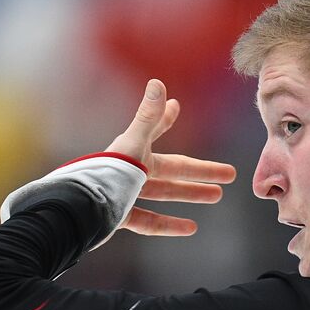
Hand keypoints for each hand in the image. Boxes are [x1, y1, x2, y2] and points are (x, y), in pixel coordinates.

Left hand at [104, 79, 237, 235]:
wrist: (80, 210)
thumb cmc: (108, 174)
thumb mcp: (134, 145)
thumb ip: (148, 117)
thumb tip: (157, 82)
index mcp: (134, 150)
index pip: (155, 130)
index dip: (166, 118)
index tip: (176, 106)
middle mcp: (131, 170)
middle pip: (172, 170)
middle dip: (201, 170)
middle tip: (229, 174)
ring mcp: (126, 193)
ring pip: (165, 194)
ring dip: (191, 194)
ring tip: (216, 196)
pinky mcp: (120, 216)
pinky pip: (150, 221)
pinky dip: (170, 224)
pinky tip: (191, 228)